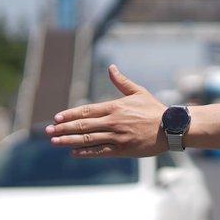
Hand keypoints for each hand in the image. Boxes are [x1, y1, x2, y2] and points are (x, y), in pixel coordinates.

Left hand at [46, 65, 167, 156]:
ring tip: (55, 142)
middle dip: (63, 128)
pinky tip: (74, 152)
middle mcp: (112, 122)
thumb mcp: (138, 92)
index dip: (69, 115)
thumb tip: (111, 67)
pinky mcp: (122, 149)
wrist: (171, 128)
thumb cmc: (154, 109)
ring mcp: (116, 137)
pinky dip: (85, 152)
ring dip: (69, 141)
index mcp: (114, 107)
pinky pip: (99, 151)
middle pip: (82, 126)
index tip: (56, 118)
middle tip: (48, 131)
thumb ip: (121, 81)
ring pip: (87, 139)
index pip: (86, 111)